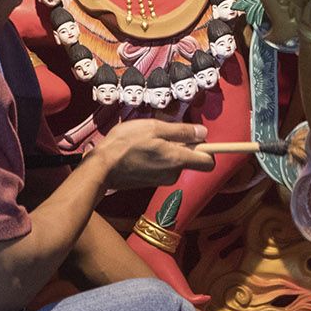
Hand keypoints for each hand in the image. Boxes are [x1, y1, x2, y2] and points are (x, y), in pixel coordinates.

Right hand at [92, 119, 213, 190]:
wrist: (101, 168)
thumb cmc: (126, 144)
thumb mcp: (154, 128)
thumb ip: (181, 132)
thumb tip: (203, 132)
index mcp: (178, 160)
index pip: (209, 162)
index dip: (208, 148)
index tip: (197, 137)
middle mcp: (174, 174)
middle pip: (190, 159)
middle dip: (182, 145)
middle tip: (162, 133)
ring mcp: (162, 180)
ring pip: (175, 162)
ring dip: (167, 150)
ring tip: (148, 140)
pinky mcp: (151, 182)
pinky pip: (163, 167)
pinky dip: (157, 157)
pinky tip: (141, 149)